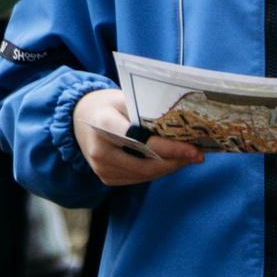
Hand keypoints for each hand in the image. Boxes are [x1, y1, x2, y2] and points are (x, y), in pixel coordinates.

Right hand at [72, 88, 202, 185]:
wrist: (79, 117)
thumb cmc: (108, 105)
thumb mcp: (125, 98)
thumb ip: (148, 112)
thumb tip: (183, 126)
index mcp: (104, 125)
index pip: (143, 142)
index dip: (170, 148)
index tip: (194, 149)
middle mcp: (100, 150)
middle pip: (147, 164)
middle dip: (176, 161)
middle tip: (198, 154)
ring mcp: (102, 167)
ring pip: (145, 174)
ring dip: (170, 167)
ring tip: (188, 157)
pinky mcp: (106, 177)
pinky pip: (138, 178)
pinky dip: (156, 171)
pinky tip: (169, 161)